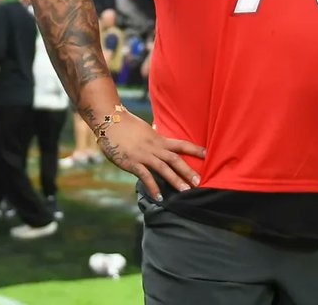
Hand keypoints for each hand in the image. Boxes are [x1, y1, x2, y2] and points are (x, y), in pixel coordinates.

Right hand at [89, 108, 204, 200]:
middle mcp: (154, 147)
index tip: (207, 153)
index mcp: (158, 139)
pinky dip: (153, 187)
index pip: (180, 144)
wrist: (109, 120)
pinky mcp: (132, 162)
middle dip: (188, 171)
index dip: (194, 149)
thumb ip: (153, 138)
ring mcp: (143, 155)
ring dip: (175, 180)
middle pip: (175, 159)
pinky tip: (160, 197)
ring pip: (163, 168)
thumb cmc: (125, 125)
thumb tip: (160, 140)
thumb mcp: (144, 130)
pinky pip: (145, 176)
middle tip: (200, 182)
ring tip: (186, 191)